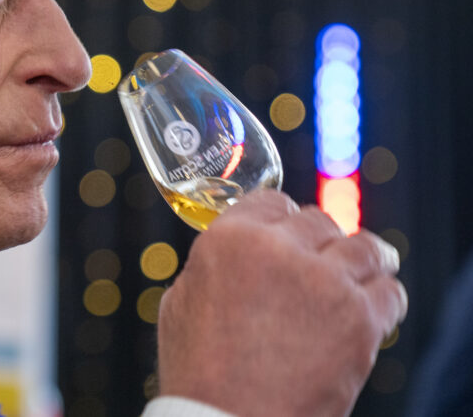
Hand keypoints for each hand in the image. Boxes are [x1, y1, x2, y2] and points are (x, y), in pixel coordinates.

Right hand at [157, 190, 406, 416]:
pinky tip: (371, 310)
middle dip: (320, 242)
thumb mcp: (182, 301)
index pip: (272, 201)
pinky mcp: (360, 320)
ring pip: (365, 247)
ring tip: (362, 274)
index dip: (282, 220)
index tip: (291, 235)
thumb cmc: (199, 372)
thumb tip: (238, 255)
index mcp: (230, 239)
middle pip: (319, 220)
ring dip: (362, 261)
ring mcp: (324, 283)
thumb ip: (213, 265)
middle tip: (321, 265)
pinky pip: (390, 290)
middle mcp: (279, 250)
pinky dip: (382, 299)